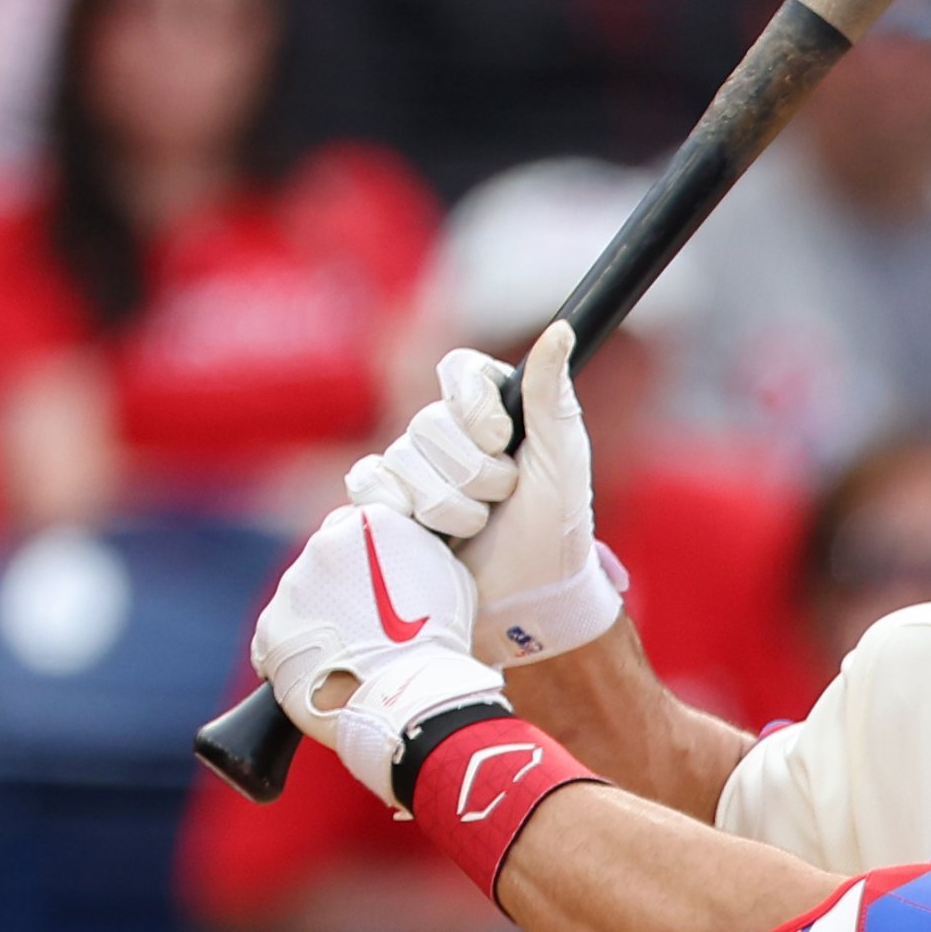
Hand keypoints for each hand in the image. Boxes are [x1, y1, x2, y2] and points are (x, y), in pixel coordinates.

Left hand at [250, 504, 503, 803]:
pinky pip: (283, 634)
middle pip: (327, 558)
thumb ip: (415, 552)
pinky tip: (329, 668)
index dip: (371, 557)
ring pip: (303, 596)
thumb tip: (405, 557)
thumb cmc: (440, 639)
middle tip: (370, 620)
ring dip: (321, 616)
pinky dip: (301, 648)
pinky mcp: (269, 628)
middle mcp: (323, 545)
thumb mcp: (448, 575)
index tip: (382, 583)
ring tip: (352, 651)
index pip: (359, 525)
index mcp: (369, 524)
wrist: (408, 694)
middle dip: (344, 584)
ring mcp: (292, 587)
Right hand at [345, 324, 621, 666]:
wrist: (527, 602)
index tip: (500, 440)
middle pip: (429, 424)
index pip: (459, 371)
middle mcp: (448, 433)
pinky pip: (367, 485)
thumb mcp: (563, 462)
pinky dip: (402, 513)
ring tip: (477, 529)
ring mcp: (412, 468)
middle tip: (502, 501)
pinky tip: (431, 536)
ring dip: (450, 507)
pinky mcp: (385, 505)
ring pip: (401, 461)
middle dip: (474, 474)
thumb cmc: (556, 531)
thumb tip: (562, 329)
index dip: (474, 409)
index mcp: (492, 410)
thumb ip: (552, 395)